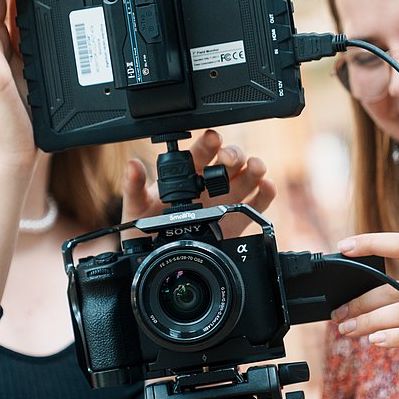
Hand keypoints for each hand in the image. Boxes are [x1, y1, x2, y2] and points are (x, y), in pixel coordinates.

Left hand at [120, 130, 275, 234]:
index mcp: (186, 175)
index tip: (212, 139)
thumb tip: (132, 165)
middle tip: (228, 160)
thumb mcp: (135, 209)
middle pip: (230, 159)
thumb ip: (134, 187)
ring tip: (255, 168)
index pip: (200, 152)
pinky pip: (259, 202)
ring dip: (254, 167)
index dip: (209, 142)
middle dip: (233, 154)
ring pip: (247, 176)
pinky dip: (267, 192)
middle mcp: (209, 183)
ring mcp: (227, 200)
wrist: (157, 260)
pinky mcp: (240, 220)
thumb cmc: (144, 231)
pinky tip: (266, 186)